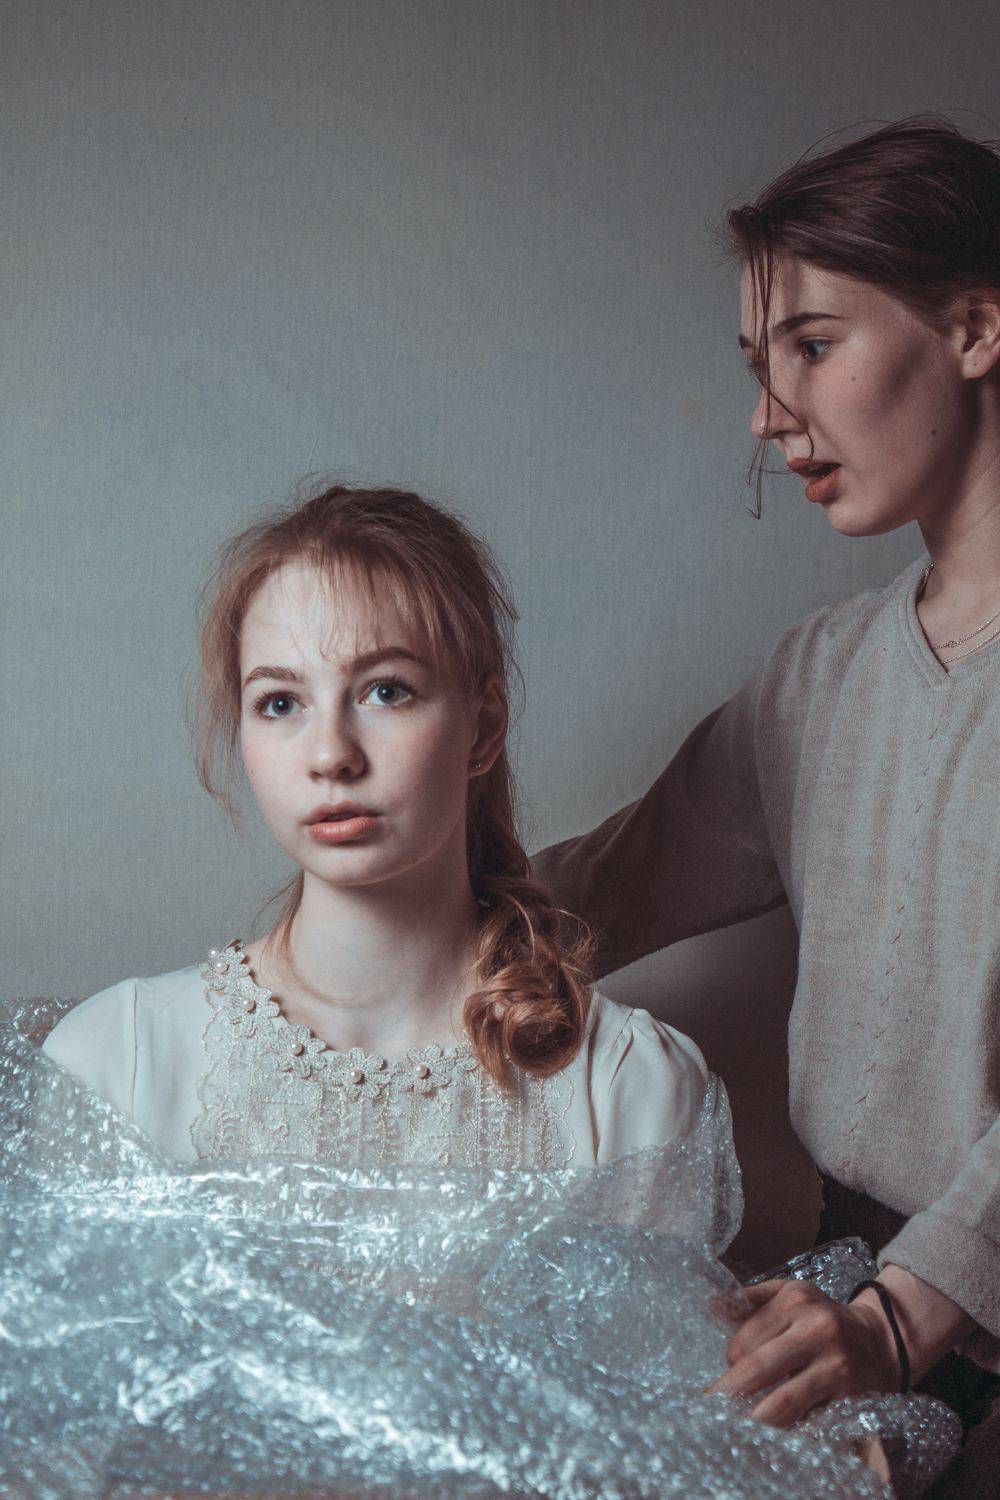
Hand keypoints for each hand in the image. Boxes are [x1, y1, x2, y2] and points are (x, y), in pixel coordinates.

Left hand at [704, 1279, 901, 1425]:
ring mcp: (835, 1366)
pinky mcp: (850, 1398)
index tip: (728, 1373)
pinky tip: (775, 1437)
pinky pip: (811, 1422)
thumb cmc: (824, 1317)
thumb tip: (712, 1306)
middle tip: (709, 1411)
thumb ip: (751, 1299)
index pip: (746, 1339)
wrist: (881, 1340)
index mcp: (795, 1302)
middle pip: (759, 1369)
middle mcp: (816, 1330)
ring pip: (783, 1403)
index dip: (730, 1362)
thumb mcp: (792, 1294)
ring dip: (755, 1419)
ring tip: (736, 1428)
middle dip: (730, 1394)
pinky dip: (790, 1432)